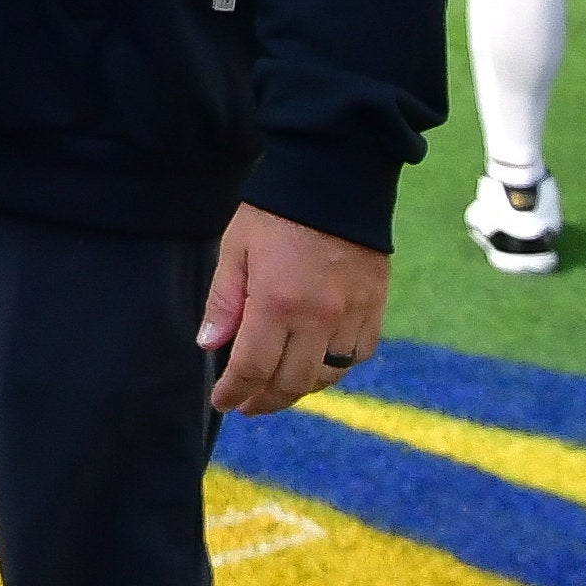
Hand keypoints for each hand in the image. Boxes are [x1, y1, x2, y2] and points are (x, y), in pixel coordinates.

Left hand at [199, 201, 387, 413]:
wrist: (335, 180)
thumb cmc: (275, 213)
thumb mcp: (235, 250)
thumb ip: (224, 302)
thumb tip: (210, 345)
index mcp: (276, 303)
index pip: (252, 367)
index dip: (235, 392)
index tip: (222, 402)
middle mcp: (318, 317)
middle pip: (291, 381)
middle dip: (265, 400)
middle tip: (247, 405)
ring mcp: (351, 315)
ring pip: (327, 375)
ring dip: (300, 390)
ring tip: (278, 390)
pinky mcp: (375, 307)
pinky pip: (358, 356)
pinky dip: (336, 370)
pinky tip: (317, 368)